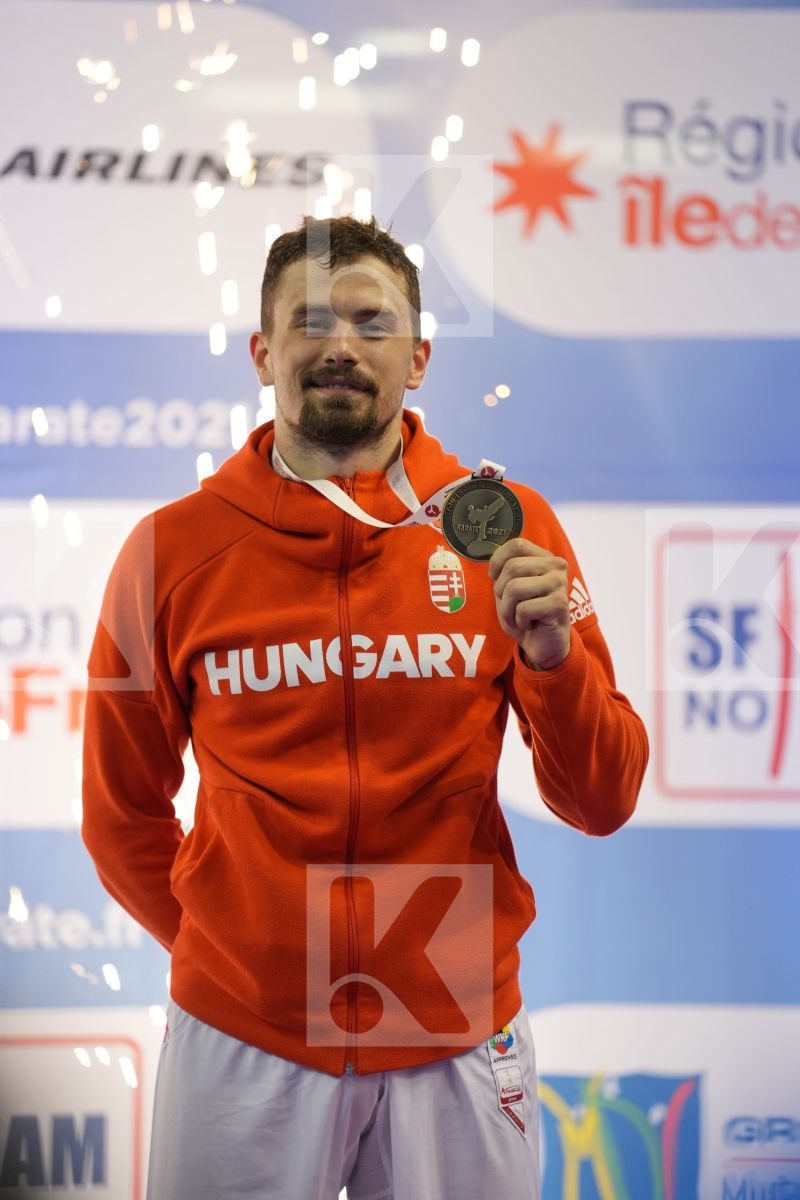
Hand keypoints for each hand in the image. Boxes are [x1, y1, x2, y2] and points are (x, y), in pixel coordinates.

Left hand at [488, 538, 570, 669]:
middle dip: (501, 591)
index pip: (516, 544)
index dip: (497, 561)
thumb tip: (489, 558)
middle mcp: (556, 565)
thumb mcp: (508, 588)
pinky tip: (530, 624)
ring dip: (509, 609)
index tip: (495, 578)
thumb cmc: (525, 614)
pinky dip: (519, 621)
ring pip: (515, 588)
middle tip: (511, 606)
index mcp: (544, 557)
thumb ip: (504, 570)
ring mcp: (560, 584)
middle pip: (512, 567)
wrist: (543, 644)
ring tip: (519, 617)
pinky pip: (523, 609)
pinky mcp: (560, 604)